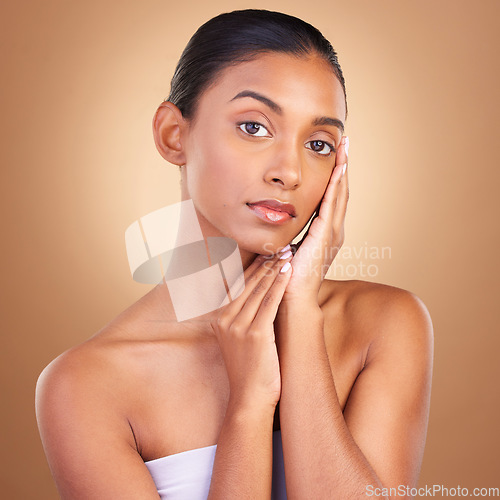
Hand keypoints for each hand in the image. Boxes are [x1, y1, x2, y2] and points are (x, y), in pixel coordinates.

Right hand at [211, 252, 292, 409]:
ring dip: (274, 268)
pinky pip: (270, 302)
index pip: (238, 285)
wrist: (248, 399)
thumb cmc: (248, 371)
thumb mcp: (237, 342)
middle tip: (279, 245)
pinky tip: (288, 271)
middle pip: (248, 283)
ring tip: (286, 252)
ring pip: (259, 289)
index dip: (254, 267)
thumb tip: (255, 302)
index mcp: (220, 319)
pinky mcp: (255, 334)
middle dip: (265, 262)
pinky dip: (279, 284)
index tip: (265, 252)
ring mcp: (239, 326)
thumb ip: (241, 320)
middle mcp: (226, 319)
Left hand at [285, 136, 348, 301]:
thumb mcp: (285, 249)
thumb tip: (271, 225)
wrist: (292, 299)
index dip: (334, 176)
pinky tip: (339, 169)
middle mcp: (332, 230)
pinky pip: (332, 205)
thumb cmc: (286, 277)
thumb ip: (285, 236)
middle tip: (345, 143)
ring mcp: (331, 233)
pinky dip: (336, 186)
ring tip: (345, 148)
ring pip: (340, 194)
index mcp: (324, 233)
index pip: (331, 197)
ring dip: (342, 170)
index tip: (335, 155)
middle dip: (342, 166)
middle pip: (340, 191)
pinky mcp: (325, 236)